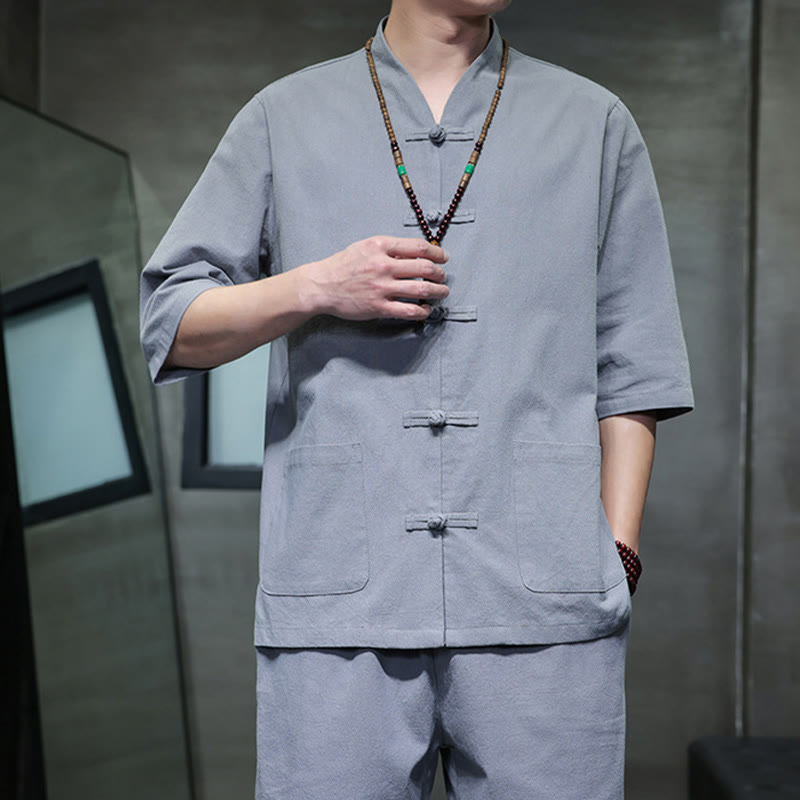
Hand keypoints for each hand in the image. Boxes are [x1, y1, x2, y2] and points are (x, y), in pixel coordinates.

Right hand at [301, 235, 449, 320]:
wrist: (321, 286)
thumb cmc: (342, 266)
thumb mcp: (365, 247)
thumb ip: (390, 249)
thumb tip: (416, 254)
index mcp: (380, 246)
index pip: (419, 247)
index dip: (437, 253)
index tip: (443, 258)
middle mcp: (383, 266)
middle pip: (425, 268)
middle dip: (440, 274)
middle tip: (442, 277)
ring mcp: (381, 288)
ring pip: (422, 289)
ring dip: (438, 292)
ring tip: (441, 293)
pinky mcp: (379, 307)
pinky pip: (409, 310)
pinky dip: (422, 311)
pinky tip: (425, 309)